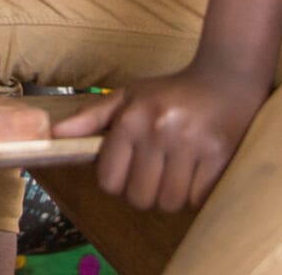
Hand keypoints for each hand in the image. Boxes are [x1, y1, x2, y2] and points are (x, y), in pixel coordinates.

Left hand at [52, 62, 269, 211]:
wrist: (226, 79)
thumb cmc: (171, 93)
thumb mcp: (128, 96)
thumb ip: (91, 118)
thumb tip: (55, 135)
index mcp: (131, 119)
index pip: (109, 179)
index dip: (114, 184)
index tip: (125, 175)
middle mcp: (158, 132)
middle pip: (139, 197)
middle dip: (142, 194)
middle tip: (152, 177)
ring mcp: (190, 145)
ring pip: (169, 202)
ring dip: (170, 197)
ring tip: (174, 175)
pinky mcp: (219, 156)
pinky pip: (198, 199)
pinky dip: (195, 195)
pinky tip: (195, 174)